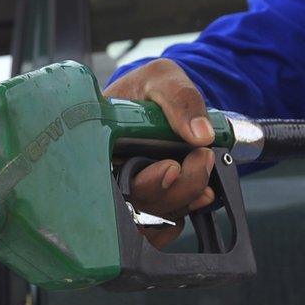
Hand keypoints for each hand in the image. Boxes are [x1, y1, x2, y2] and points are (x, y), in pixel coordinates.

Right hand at [103, 58, 215, 247]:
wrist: (161, 100)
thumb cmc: (148, 88)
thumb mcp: (161, 78)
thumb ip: (180, 99)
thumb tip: (201, 135)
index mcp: (99, 146)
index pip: (110, 181)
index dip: (143, 182)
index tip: (171, 167)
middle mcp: (108, 175)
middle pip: (134, 204)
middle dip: (175, 189)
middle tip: (200, 160)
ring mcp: (129, 191)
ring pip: (153, 217)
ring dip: (186, 198)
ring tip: (204, 166)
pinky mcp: (150, 201)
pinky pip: (161, 227)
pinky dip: (184, 213)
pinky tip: (198, 195)